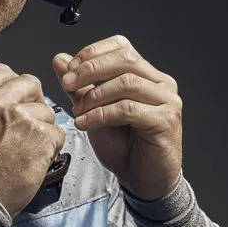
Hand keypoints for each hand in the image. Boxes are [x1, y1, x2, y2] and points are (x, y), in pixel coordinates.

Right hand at [0, 63, 65, 216]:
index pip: (3, 71)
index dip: (14, 86)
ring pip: (47, 110)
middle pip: (30, 83)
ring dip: (42, 128)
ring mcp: (20, 116)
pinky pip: (58, 132)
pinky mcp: (40, 135)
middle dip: (33, 101)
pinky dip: (51, 147)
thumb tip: (6, 95)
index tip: (16, 99)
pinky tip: (36, 158)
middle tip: (28, 122)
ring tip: (28, 147)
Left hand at [52, 35, 182, 199]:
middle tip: (67, 82)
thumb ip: (78, 85)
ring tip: (77, 110)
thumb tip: (60, 59)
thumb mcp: (92, 109)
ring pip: (126, 82)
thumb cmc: (122, 146)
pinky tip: (86, 122)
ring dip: (95, 95)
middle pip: (124, 59)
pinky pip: (128, 108)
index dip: (92, 53)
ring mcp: (167, 100)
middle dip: (90, 69)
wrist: (142, 180)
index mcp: (145, 73)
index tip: (69, 69)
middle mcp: (160, 82)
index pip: (120, 46)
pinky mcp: (166, 120)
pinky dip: (101, 114)